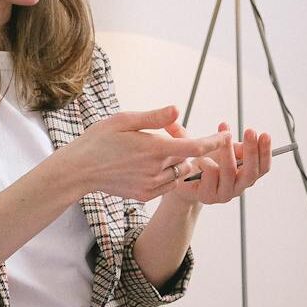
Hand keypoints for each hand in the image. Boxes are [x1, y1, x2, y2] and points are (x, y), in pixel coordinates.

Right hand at [60, 107, 230, 201]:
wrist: (79, 171)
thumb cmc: (99, 140)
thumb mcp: (124, 120)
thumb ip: (154, 117)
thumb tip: (178, 109)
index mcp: (154, 149)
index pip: (194, 146)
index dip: (214, 142)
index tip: (228, 136)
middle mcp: (156, 171)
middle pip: (187, 159)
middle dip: (186, 149)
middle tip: (166, 139)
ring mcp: (151, 186)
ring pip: (179, 174)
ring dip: (176, 163)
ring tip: (154, 152)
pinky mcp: (145, 197)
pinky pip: (166, 185)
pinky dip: (165, 176)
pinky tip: (145, 167)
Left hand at [164, 123, 271, 206]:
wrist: (184, 179)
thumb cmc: (207, 162)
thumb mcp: (224, 150)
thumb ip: (237, 146)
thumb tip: (250, 137)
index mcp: (246, 177)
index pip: (263, 168)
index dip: (266, 152)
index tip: (265, 134)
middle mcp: (238, 188)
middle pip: (251, 173)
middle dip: (252, 150)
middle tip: (250, 131)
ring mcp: (223, 194)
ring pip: (229, 172)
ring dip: (227, 151)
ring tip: (223, 137)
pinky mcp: (207, 196)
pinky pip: (210, 173)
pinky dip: (206, 161)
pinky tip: (199, 160)